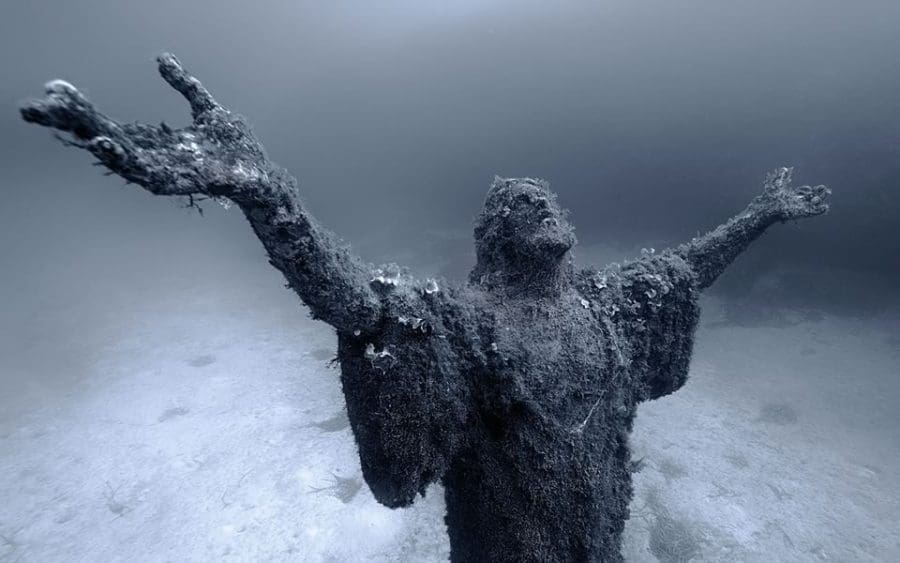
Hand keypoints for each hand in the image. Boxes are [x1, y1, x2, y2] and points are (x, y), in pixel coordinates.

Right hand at [20, 54, 265, 199]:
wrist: (261, 174)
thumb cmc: (236, 148)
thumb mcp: (206, 108)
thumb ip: (184, 85)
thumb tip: (160, 57)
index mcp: (153, 140)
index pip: (108, 120)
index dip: (81, 106)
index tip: (54, 87)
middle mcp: (150, 156)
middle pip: (102, 135)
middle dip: (70, 121)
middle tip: (35, 105)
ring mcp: (160, 170)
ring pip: (115, 152)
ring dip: (86, 134)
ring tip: (58, 117)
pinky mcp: (174, 181)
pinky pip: (141, 170)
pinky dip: (120, 156)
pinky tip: (101, 140)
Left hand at [756, 167, 830, 219]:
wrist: (768, 205)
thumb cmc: (772, 196)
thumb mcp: (779, 184)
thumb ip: (783, 176)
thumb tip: (785, 168)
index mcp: (795, 195)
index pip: (806, 192)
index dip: (809, 189)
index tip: (809, 189)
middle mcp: (799, 202)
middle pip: (814, 197)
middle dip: (821, 192)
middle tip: (825, 189)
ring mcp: (802, 207)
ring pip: (817, 204)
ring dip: (821, 199)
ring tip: (823, 195)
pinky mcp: (804, 213)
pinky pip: (815, 213)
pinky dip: (821, 210)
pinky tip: (825, 206)